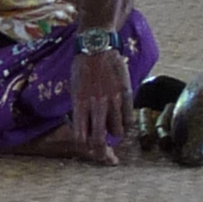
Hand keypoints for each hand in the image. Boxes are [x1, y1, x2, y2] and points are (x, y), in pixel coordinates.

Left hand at [69, 41, 133, 164]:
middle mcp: (96, 104)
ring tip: (113, 127)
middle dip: (101, 153)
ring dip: (115, 134)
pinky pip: (128, 120)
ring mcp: (113, 100)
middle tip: (106, 155)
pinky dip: (126, 124)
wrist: (97, 46)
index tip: (88, 149)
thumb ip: (80, 110)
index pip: (80, 137)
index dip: (84, 148)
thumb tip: (85, 130)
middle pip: (98, 140)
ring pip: (117, 133)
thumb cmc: (82, 67)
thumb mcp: (74, 89)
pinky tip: (122, 119)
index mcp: (79, 103)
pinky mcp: (126, 95)